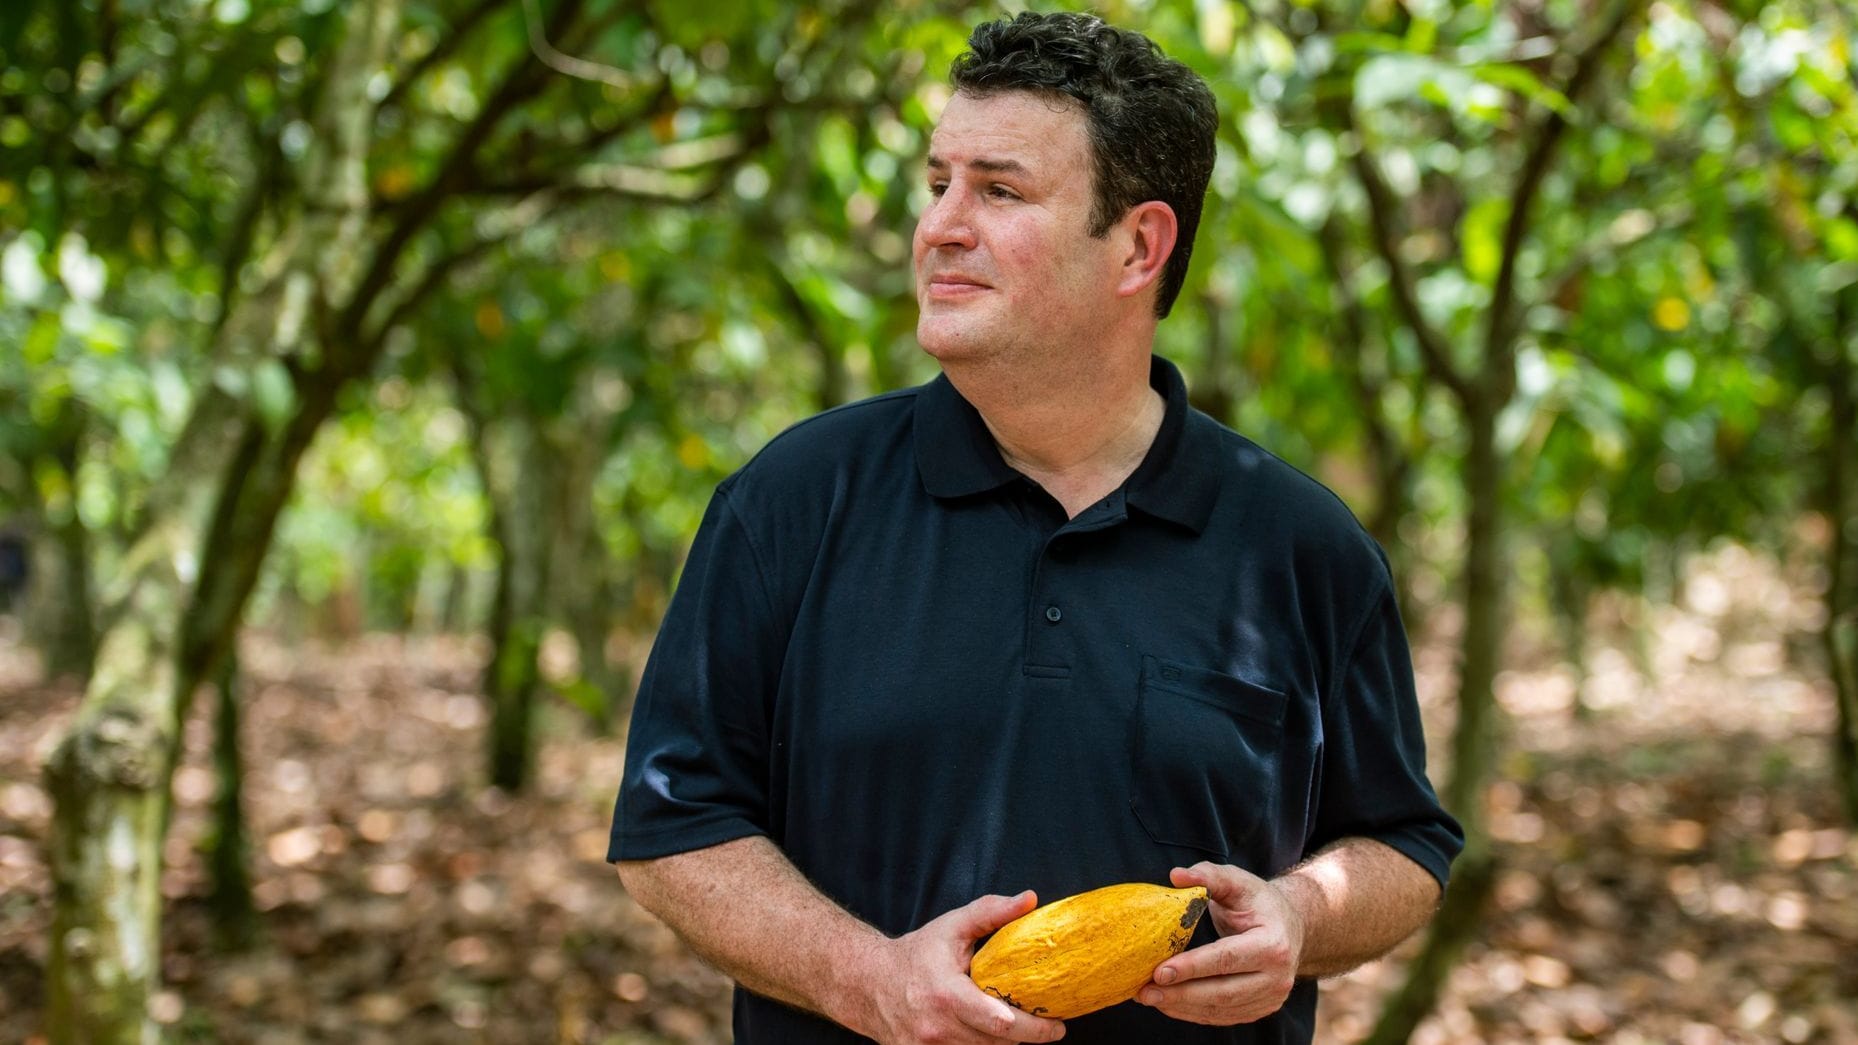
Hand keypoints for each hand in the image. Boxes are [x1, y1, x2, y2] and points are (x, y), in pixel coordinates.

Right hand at [849, 890, 1067, 1043]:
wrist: (869, 984)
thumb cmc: (917, 954)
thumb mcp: (952, 927)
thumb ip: (991, 912)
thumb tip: (1030, 899)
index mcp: (946, 994)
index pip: (996, 1020)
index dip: (1030, 1028)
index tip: (1057, 1025)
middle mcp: (937, 1028)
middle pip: (997, 1044)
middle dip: (1027, 1037)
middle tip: (1051, 1029)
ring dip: (1005, 1044)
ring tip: (1020, 1027)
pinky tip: (993, 1035)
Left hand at [1135, 862, 1304, 1024]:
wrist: (1290, 926)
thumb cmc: (1257, 902)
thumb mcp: (1237, 881)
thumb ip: (1208, 875)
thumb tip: (1176, 876)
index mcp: (1273, 943)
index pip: (1226, 958)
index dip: (1191, 967)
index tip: (1158, 972)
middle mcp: (1277, 976)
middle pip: (1223, 991)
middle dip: (1180, 993)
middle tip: (1145, 991)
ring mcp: (1271, 997)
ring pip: (1221, 1009)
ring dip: (1182, 1006)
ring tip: (1149, 997)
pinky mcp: (1261, 1009)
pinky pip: (1223, 1016)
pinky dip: (1193, 1012)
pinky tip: (1169, 1004)